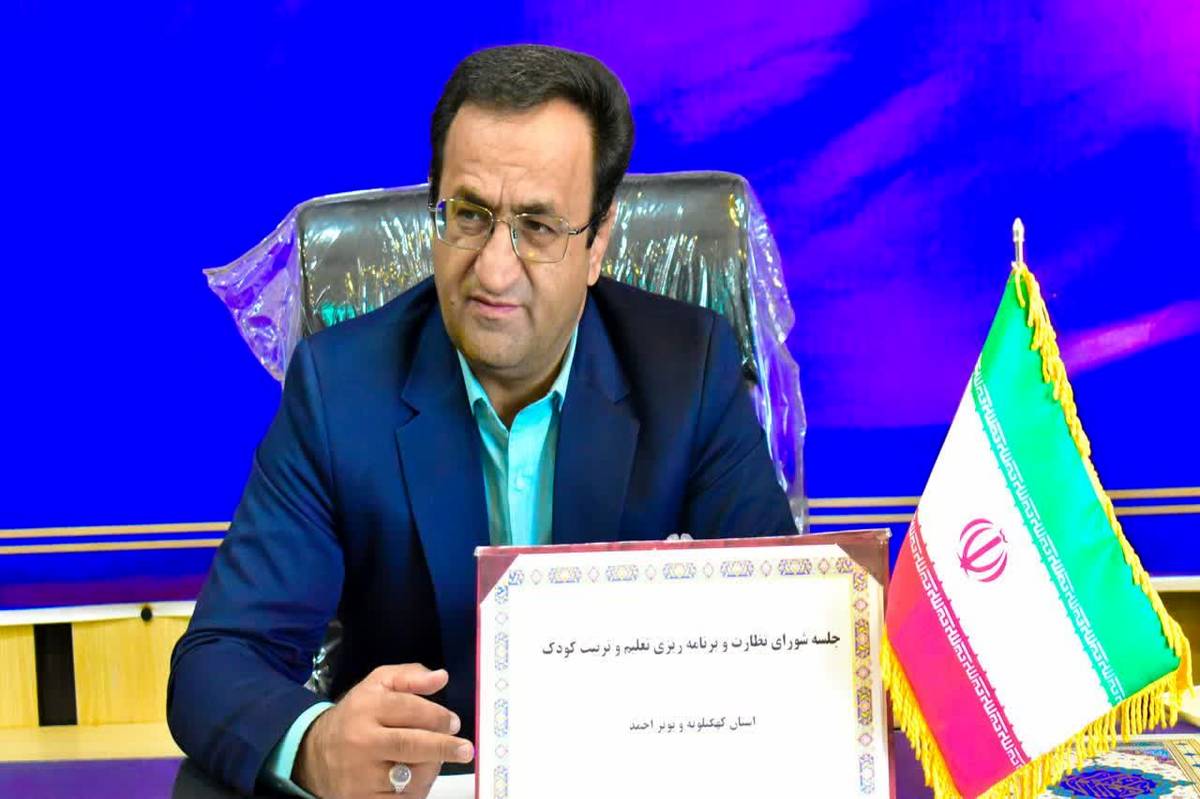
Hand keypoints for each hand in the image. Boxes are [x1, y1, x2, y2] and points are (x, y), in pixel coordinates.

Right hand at [293, 664, 473, 798]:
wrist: (315, 753)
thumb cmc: (357, 715)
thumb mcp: (378, 684)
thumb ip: (410, 676)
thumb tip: (441, 677)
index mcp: (367, 708)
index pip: (409, 709)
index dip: (437, 716)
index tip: (454, 723)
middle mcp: (361, 741)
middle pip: (410, 745)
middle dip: (443, 747)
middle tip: (465, 750)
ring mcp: (360, 774)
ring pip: (409, 775)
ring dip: (430, 769)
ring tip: (434, 760)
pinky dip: (415, 790)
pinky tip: (416, 778)